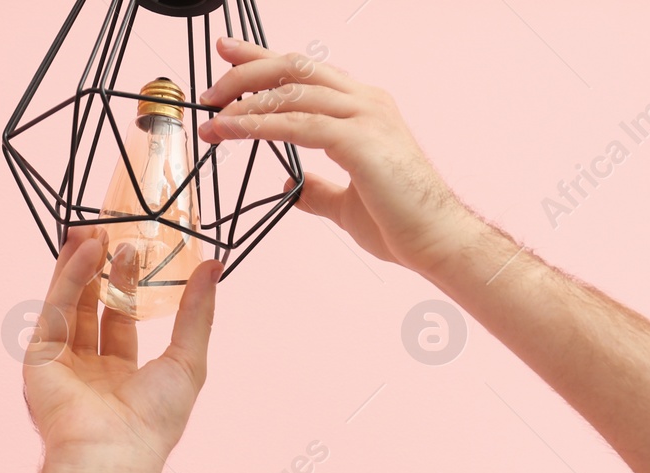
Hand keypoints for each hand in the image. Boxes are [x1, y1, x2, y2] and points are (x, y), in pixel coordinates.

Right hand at [21, 229, 221, 472]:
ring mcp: (61, 364)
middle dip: (99, 270)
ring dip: (80, 266)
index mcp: (120, 376)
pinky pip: (55, 309)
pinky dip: (68, 278)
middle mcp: (87, 370)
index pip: (120, 319)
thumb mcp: (188, 359)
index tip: (135, 249)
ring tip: (95, 230)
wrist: (115, 452)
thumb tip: (214, 267)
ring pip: (68, 304)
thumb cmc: (154, 421)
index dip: (126, 284)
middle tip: (110, 232)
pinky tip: (85, 251)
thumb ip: (197, 312)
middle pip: (90, 306)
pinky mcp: (39, 359)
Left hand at [198, 37, 475, 275]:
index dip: (265, 61)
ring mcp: (365, 116)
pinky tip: (233, 129)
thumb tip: (293, 188)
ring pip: (293, 90)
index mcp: (366, 109)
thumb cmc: (402, 224)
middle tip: (212, 85)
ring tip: (213, 113)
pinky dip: (259, 124)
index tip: (230, 54)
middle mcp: (366, 102)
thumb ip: (321, 191)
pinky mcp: (359, 140)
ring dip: (245, 99)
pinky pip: (297, 124)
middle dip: (248, 69)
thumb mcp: (348, 204)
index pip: (308, 73)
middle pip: (296, 67)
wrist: (437, 241)